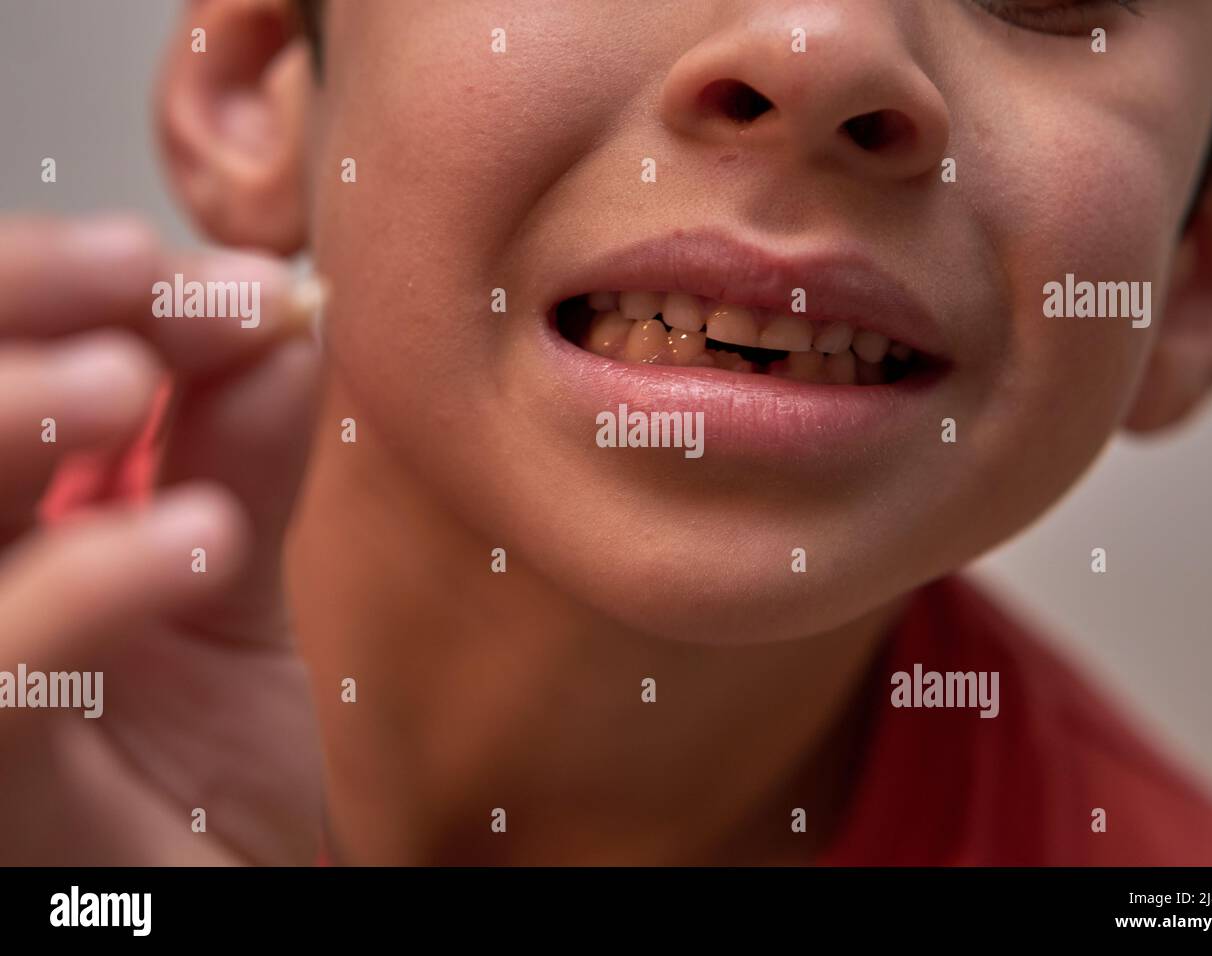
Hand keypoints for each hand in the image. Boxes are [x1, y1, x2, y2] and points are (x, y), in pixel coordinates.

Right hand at [0, 216, 324, 863]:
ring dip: (1, 418)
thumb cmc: (200, 780)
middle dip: (12, 303)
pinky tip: (197, 542)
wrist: (223, 910)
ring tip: (129, 381)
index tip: (221, 275)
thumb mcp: (221, 588)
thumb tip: (283, 313)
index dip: (56, 283)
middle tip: (147, 277)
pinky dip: (80, 581)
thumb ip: (237, 454)